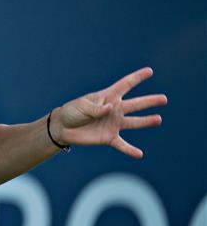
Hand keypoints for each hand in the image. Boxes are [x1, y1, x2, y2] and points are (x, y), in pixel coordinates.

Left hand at [51, 67, 166, 157]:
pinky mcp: (109, 137)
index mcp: (107, 97)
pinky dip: (130, 150)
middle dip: (149, 101)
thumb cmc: (72, 112)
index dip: (137, 78)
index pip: (124, 85)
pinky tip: (139, 154)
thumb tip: (111, 108)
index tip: (149, 71)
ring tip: (158, 119)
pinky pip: (122, 145)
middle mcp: (114, 110)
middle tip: (164, 99)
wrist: (63, 128)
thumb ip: (96, 108)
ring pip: (133, 122)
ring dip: (146, 121)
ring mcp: (113, 124)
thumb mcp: (82, 106)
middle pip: (135, 104)